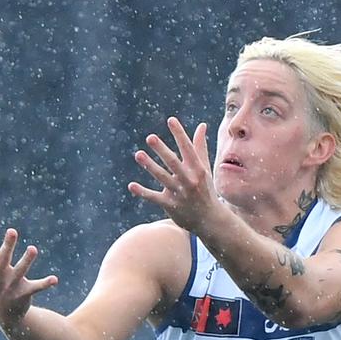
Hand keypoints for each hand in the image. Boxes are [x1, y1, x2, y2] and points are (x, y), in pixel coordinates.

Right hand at [0, 212, 57, 330]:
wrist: (2, 314)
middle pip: (3, 258)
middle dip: (7, 245)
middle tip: (12, 231)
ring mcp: (11, 286)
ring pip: (20, 271)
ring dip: (26, 261)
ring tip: (33, 249)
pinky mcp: (24, 294)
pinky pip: (35, 288)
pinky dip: (45, 283)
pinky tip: (55, 279)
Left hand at [128, 117, 219, 232]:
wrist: (209, 219)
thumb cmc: (205, 189)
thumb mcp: (204, 168)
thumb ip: (200, 146)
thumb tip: (202, 125)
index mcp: (198, 169)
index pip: (188, 149)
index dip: (179, 134)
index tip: (171, 120)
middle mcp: (189, 180)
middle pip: (174, 162)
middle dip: (162, 150)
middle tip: (150, 137)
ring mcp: (179, 193)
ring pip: (162, 177)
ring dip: (150, 166)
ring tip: (138, 154)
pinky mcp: (170, 205)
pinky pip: (154, 197)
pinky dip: (142, 192)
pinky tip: (131, 185)